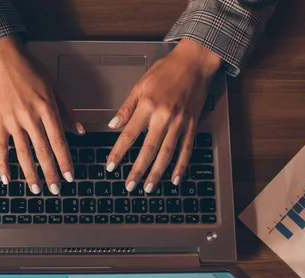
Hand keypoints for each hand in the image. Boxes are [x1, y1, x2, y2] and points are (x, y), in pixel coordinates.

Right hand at [0, 36, 83, 193]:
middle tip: (56, 189)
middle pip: (42, 151)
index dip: (65, 161)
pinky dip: (2, 164)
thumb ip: (67, 111)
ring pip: (22, 153)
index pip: (59, 141)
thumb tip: (80, 131)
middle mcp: (30, 117)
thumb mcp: (55, 87)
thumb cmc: (31, 69)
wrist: (3, 56)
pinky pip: (0, 146)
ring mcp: (13, 120)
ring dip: (30, 174)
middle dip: (51, 173)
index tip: (70, 176)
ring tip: (35, 189)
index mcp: (47, 109)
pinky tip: (6, 179)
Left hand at [106, 39, 221, 192]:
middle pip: (148, 150)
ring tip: (149, 187)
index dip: (118, 153)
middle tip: (129, 186)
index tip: (110, 166)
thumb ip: (126, 108)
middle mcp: (164, 117)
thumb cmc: (167, 71)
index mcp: (148, 106)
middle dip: (138, 171)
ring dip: (157, 173)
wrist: (195, 63)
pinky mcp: (192, 125)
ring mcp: (180, 123)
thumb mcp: (140, 85)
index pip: (129, 135)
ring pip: (167, 153)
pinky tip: (175, 179)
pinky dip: (181, 166)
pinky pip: (187, 149)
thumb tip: (113, 125)